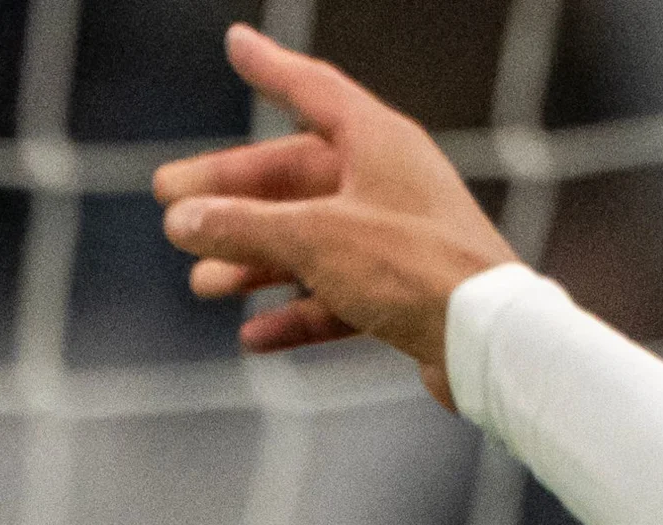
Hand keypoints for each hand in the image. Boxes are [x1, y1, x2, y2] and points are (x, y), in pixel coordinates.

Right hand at [154, 24, 518, 409]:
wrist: (490, 341)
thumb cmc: (412, 270)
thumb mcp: (312, 238)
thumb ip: (242, 225)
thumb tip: (183, 220)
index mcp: (381, 143)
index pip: (313, 91)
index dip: (271, 67)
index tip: (236, 44)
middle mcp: (394, 184)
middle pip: (298, 178)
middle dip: (234, 197)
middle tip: (171, 208)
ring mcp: (402, 241)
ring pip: (315, 242)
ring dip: (258, 263)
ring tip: (204, 283)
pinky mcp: (410, 294)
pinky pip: (341, 296)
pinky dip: (299, 313)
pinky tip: (254, 336)